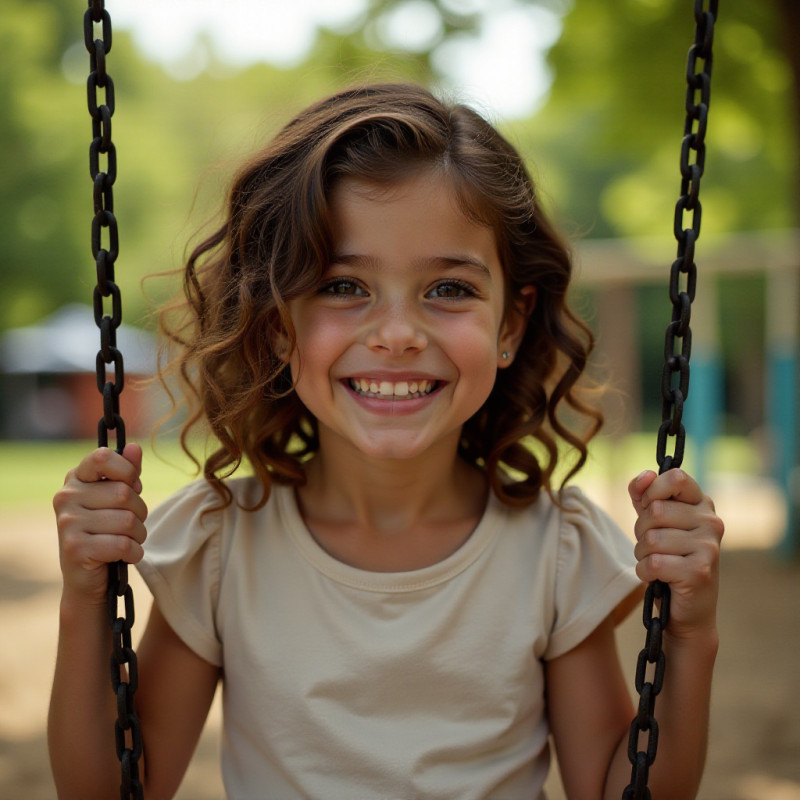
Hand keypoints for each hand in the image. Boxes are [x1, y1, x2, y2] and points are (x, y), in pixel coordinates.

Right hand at [53, 444, 147, 604]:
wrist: (88, 579)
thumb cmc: (108, 532)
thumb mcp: (118, 499)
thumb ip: (127, 473)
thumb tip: (134, 447)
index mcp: (76, 478)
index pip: (103, 456)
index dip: (127, 471)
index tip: (131, 486)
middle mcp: (66, 497)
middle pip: (125, 494)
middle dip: (140, 512)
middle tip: (131, 524)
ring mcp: (67, 523)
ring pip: (127, 521)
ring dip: (139, 535)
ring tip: (128, 541)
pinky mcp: (74, 549)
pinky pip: (123, 544)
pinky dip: (134, 553)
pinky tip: (125, 557)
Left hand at [628, 468, 723, 640]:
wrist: (688, 610)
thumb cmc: (669, 559)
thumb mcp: (653, 523)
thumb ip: (644, 495)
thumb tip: (645, 475)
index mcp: (702, 504)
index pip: (676, 477)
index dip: (651, 491)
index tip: (647, 507)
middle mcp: (711, 522)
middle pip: (654, 511)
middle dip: (642, 531)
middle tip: (655, 547)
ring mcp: (709, 546)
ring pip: (651, 538)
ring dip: (642, 554)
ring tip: (658, 563)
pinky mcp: (699, 571)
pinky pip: (653, 562)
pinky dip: (645, 572)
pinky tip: (658, 578)